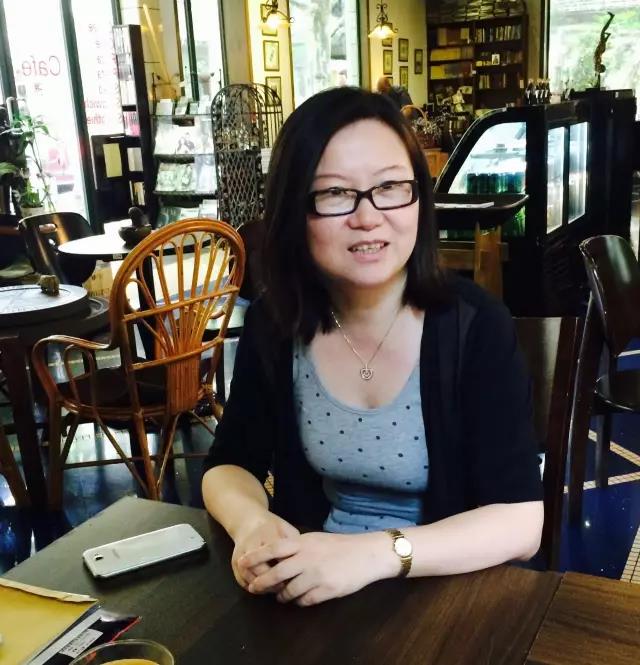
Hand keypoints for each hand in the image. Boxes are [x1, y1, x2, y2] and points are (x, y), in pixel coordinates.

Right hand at [231, 512, 299, 590]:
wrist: (248, 521)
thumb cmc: (272, 527)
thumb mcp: (286, 529)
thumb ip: (294, 543)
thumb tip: (301, 562)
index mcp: (267, 534)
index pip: (276, 556)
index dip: (286, 569)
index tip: (295, 576)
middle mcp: (251, 545)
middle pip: (260, 569)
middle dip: (273, 582)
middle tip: (285, 588)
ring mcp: (240, 554)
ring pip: (250, 577)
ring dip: (262, 587)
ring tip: (276, 590)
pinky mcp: (233, 562)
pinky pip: (241, 580)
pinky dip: (253, 588)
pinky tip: (264, 589)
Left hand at [241, 531, 387, 605]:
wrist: (367, 554)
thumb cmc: (340, 545)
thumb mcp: (316, 539)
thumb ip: (298, 546)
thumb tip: (277, 555)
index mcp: (304, 543)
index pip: (274, 548)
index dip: (256, 556)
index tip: (242, 562)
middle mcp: (308, 558)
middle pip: (277, 573)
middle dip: (262, 583)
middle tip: (253, 588)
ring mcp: (317, 575)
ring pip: (290, 590)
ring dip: (282, 595)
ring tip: (280, 597)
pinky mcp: (327, 590)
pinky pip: (305, 600)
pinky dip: (299, 601)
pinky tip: (299, 599)